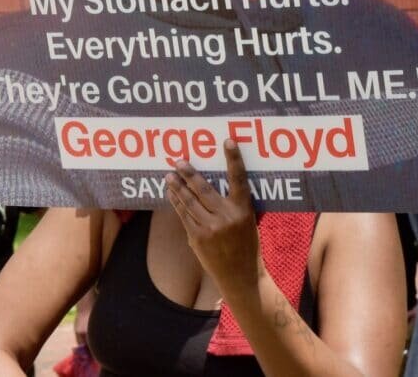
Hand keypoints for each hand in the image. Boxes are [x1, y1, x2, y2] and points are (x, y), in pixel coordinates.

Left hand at [165, 139, 260, 297]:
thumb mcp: (248, 222)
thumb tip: (217, 183)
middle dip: (189, 173)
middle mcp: (226, 217)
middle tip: (178, 161)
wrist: (240, 276)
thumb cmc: (246, 245)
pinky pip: (184, 215)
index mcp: (244, 210)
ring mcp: (210, 228)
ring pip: (189, 201)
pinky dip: (176, 203)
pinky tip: (171, 194)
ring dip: (177, 187)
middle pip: (203, 188)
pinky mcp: (197, 238)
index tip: (228, 141)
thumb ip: (235, 205)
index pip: (239, 179)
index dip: (234, 159)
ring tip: (169, 176)